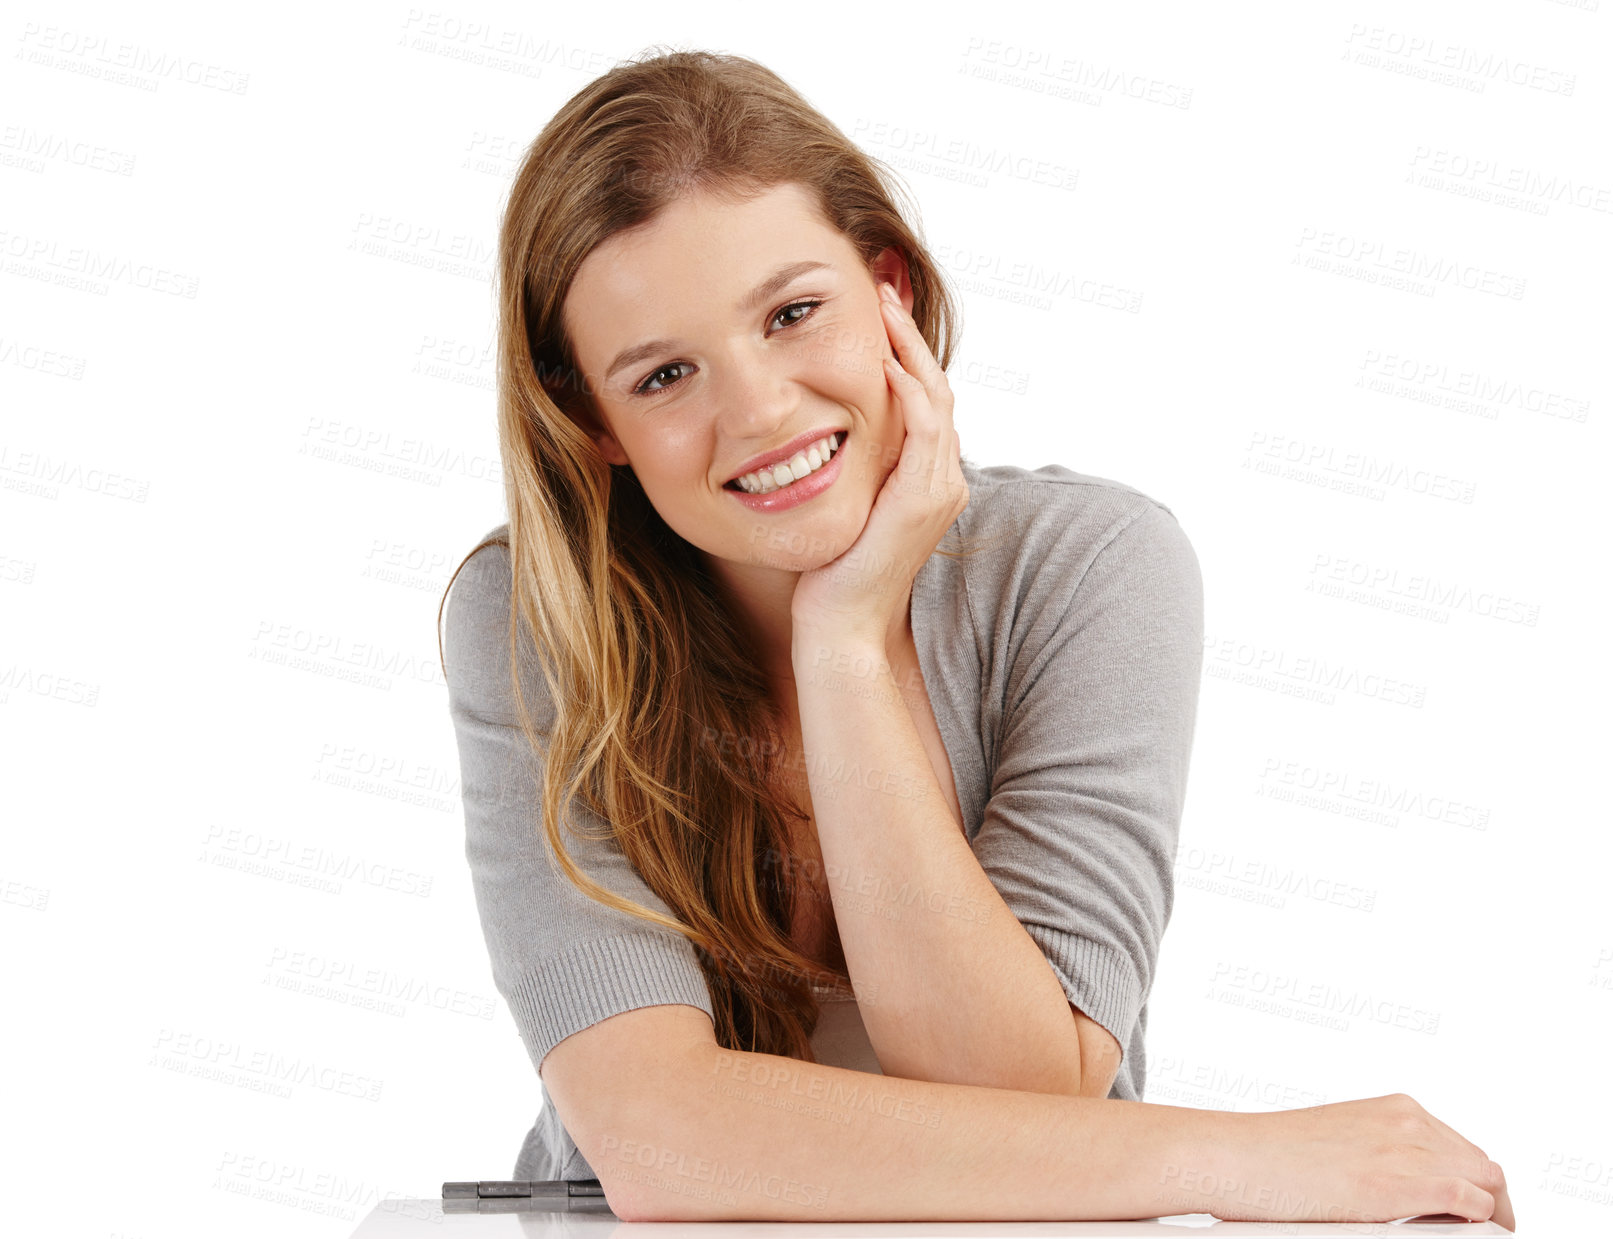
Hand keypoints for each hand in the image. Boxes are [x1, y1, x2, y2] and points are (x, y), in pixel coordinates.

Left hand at [788, 281, 968, 649]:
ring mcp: (939, 489)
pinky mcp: (923, 499)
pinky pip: (924, 426)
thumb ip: (846, 471)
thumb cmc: (831, 575)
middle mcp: (943, 480)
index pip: (925, 399)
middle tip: (883, 288)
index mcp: (927, 479)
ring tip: (883, 307)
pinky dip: (907, 388)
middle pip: (937, 387)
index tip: (876, 312)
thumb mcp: (842, 507)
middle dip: (910, 336)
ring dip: (909, 348)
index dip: (905, 352)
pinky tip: (882, 360)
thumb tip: (815, 434)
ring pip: (936, 397)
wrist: (842, 628)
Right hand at [1204, 1093, 1512, 1229]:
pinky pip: (1473, 1204)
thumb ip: (1376, 1157)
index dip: (1471, 1185)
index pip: (1461, 1148)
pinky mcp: (1402, 1183)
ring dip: (1488, 1215)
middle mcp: (1407, 1120)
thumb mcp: (1335, 1146)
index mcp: (1393, 1109)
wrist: (1232, 1156)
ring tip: (1466, 1238)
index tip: (1465, 1215)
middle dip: (1487, 1202)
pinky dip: (1479, 1224)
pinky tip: (1457, 1235)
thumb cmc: (1265, 1158)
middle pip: (1482, 1165)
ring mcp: (1407, 1148)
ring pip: (1488, 1183)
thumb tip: (1394, 1190)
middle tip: (1473, 1233)